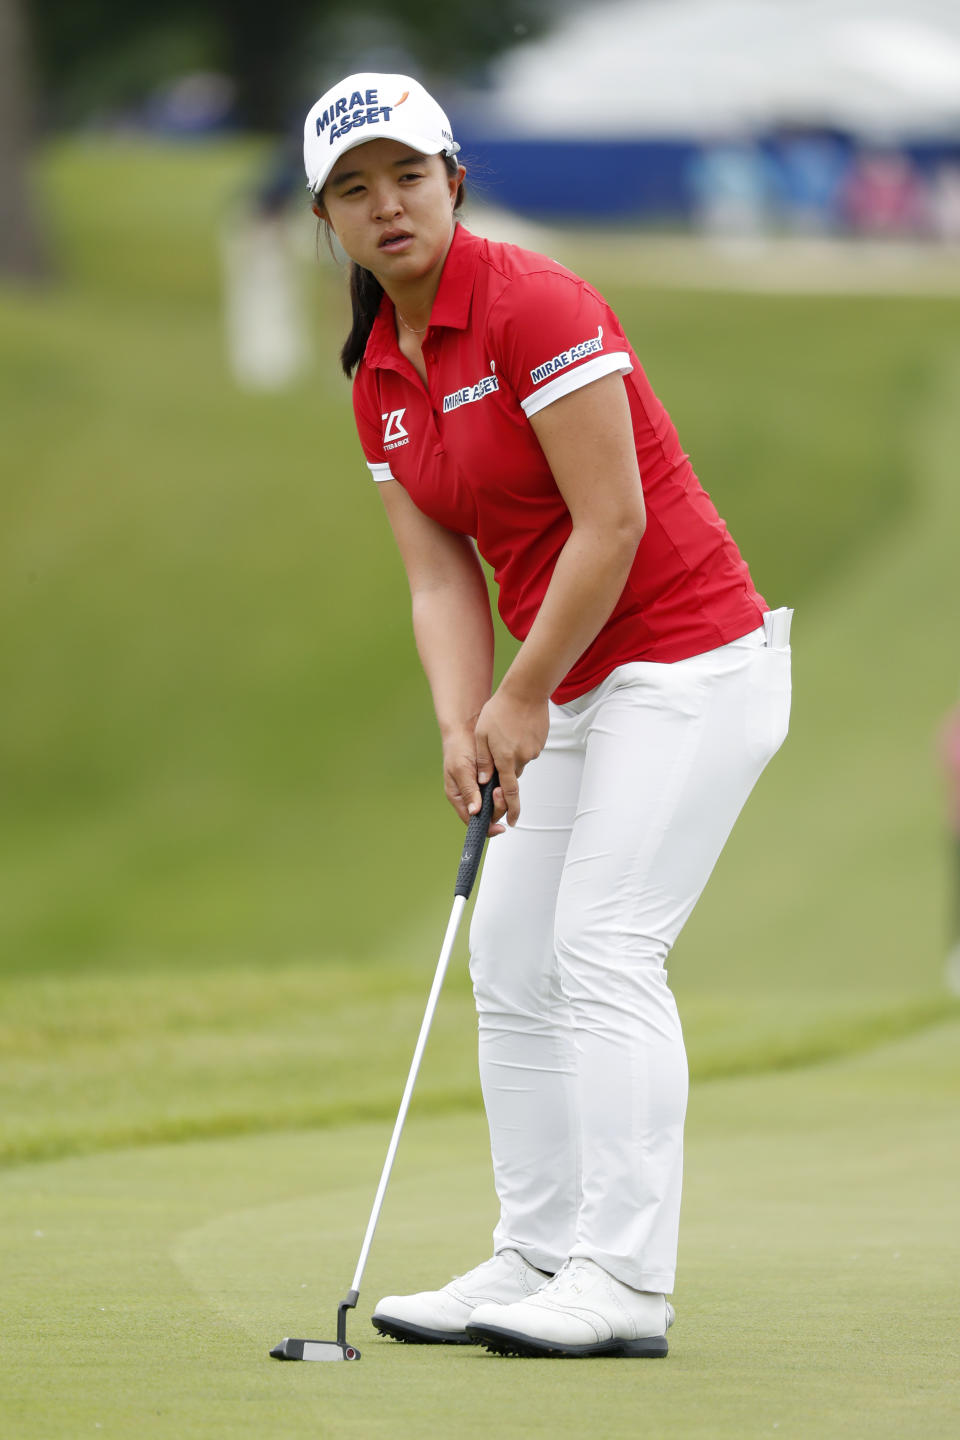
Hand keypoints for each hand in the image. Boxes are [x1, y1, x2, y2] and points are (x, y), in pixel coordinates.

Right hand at [442, 729, 505, 834]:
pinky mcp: (492, 779)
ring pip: (497, 804)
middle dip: (497, 807)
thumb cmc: (458, 747)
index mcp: (459, 797)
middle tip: (499, 792)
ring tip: (501, 786)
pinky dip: (506, 788)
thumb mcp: (461, 770)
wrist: (467, 727)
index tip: (499, 827)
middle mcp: (471, 795)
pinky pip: (502, 790)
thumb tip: (474, 812)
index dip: (487, 826)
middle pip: (488, 814)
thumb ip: (469, 791)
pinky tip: (505, 780)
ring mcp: (482, 788)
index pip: (472, 820)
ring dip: (502, 799)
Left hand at [474, 688, 548, 826]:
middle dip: (503, 771)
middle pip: (511, 776)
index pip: (508, 793)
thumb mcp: (482, 735)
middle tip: (497, 749)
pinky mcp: (540, 742)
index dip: (510, 809)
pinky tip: (514, 729)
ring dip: (510, 754)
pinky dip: (519, 744)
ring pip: (519, 761)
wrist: (526, 691)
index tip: (511, 822)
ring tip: (504, 732)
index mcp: (505, 760)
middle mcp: (522, 758)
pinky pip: (527, 749)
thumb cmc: (500, 711)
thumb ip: (482, 761)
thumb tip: (482, 782)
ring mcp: (533, 750)